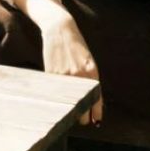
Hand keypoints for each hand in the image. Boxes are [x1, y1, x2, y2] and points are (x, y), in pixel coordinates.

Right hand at [20, 0, 102, 124]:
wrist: (60, 28)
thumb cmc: (76, 46)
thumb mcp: (87, 61)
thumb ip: (90, 79)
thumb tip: (91, 101)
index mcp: (92, 72)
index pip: (96, 100)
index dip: (95, 114)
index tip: (95, 122)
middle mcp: (80, 75)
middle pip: (82, 106)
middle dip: (82, 115)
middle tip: (81, 116)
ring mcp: (66, 74)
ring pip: (69, 101)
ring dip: (69, 107)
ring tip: (69, 107)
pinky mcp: (52, 73)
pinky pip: (57, 91)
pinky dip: (58, 95)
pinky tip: (58, 93)